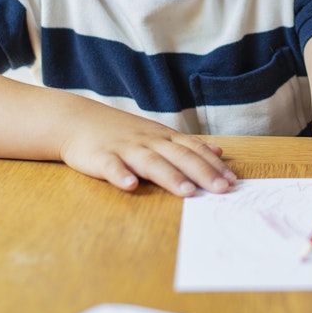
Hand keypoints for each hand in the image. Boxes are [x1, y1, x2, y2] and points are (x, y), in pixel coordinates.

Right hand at [57, 99, 236, 196]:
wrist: (79, 120)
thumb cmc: (123, 132)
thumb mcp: (159, 135)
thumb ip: (187, 145)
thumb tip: (219, 151)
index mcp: (163, 138)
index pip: (194, 150)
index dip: (213, 165)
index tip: (233, 181)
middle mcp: (149, 142)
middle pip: (179, 157)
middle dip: (202, 173)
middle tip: (222, 189)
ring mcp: (125, 148)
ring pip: (151, 162)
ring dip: (170, 176)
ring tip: (188, 192)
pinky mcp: (100, 157)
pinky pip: (112, 166)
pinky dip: (121, 175)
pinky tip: (130, 186)